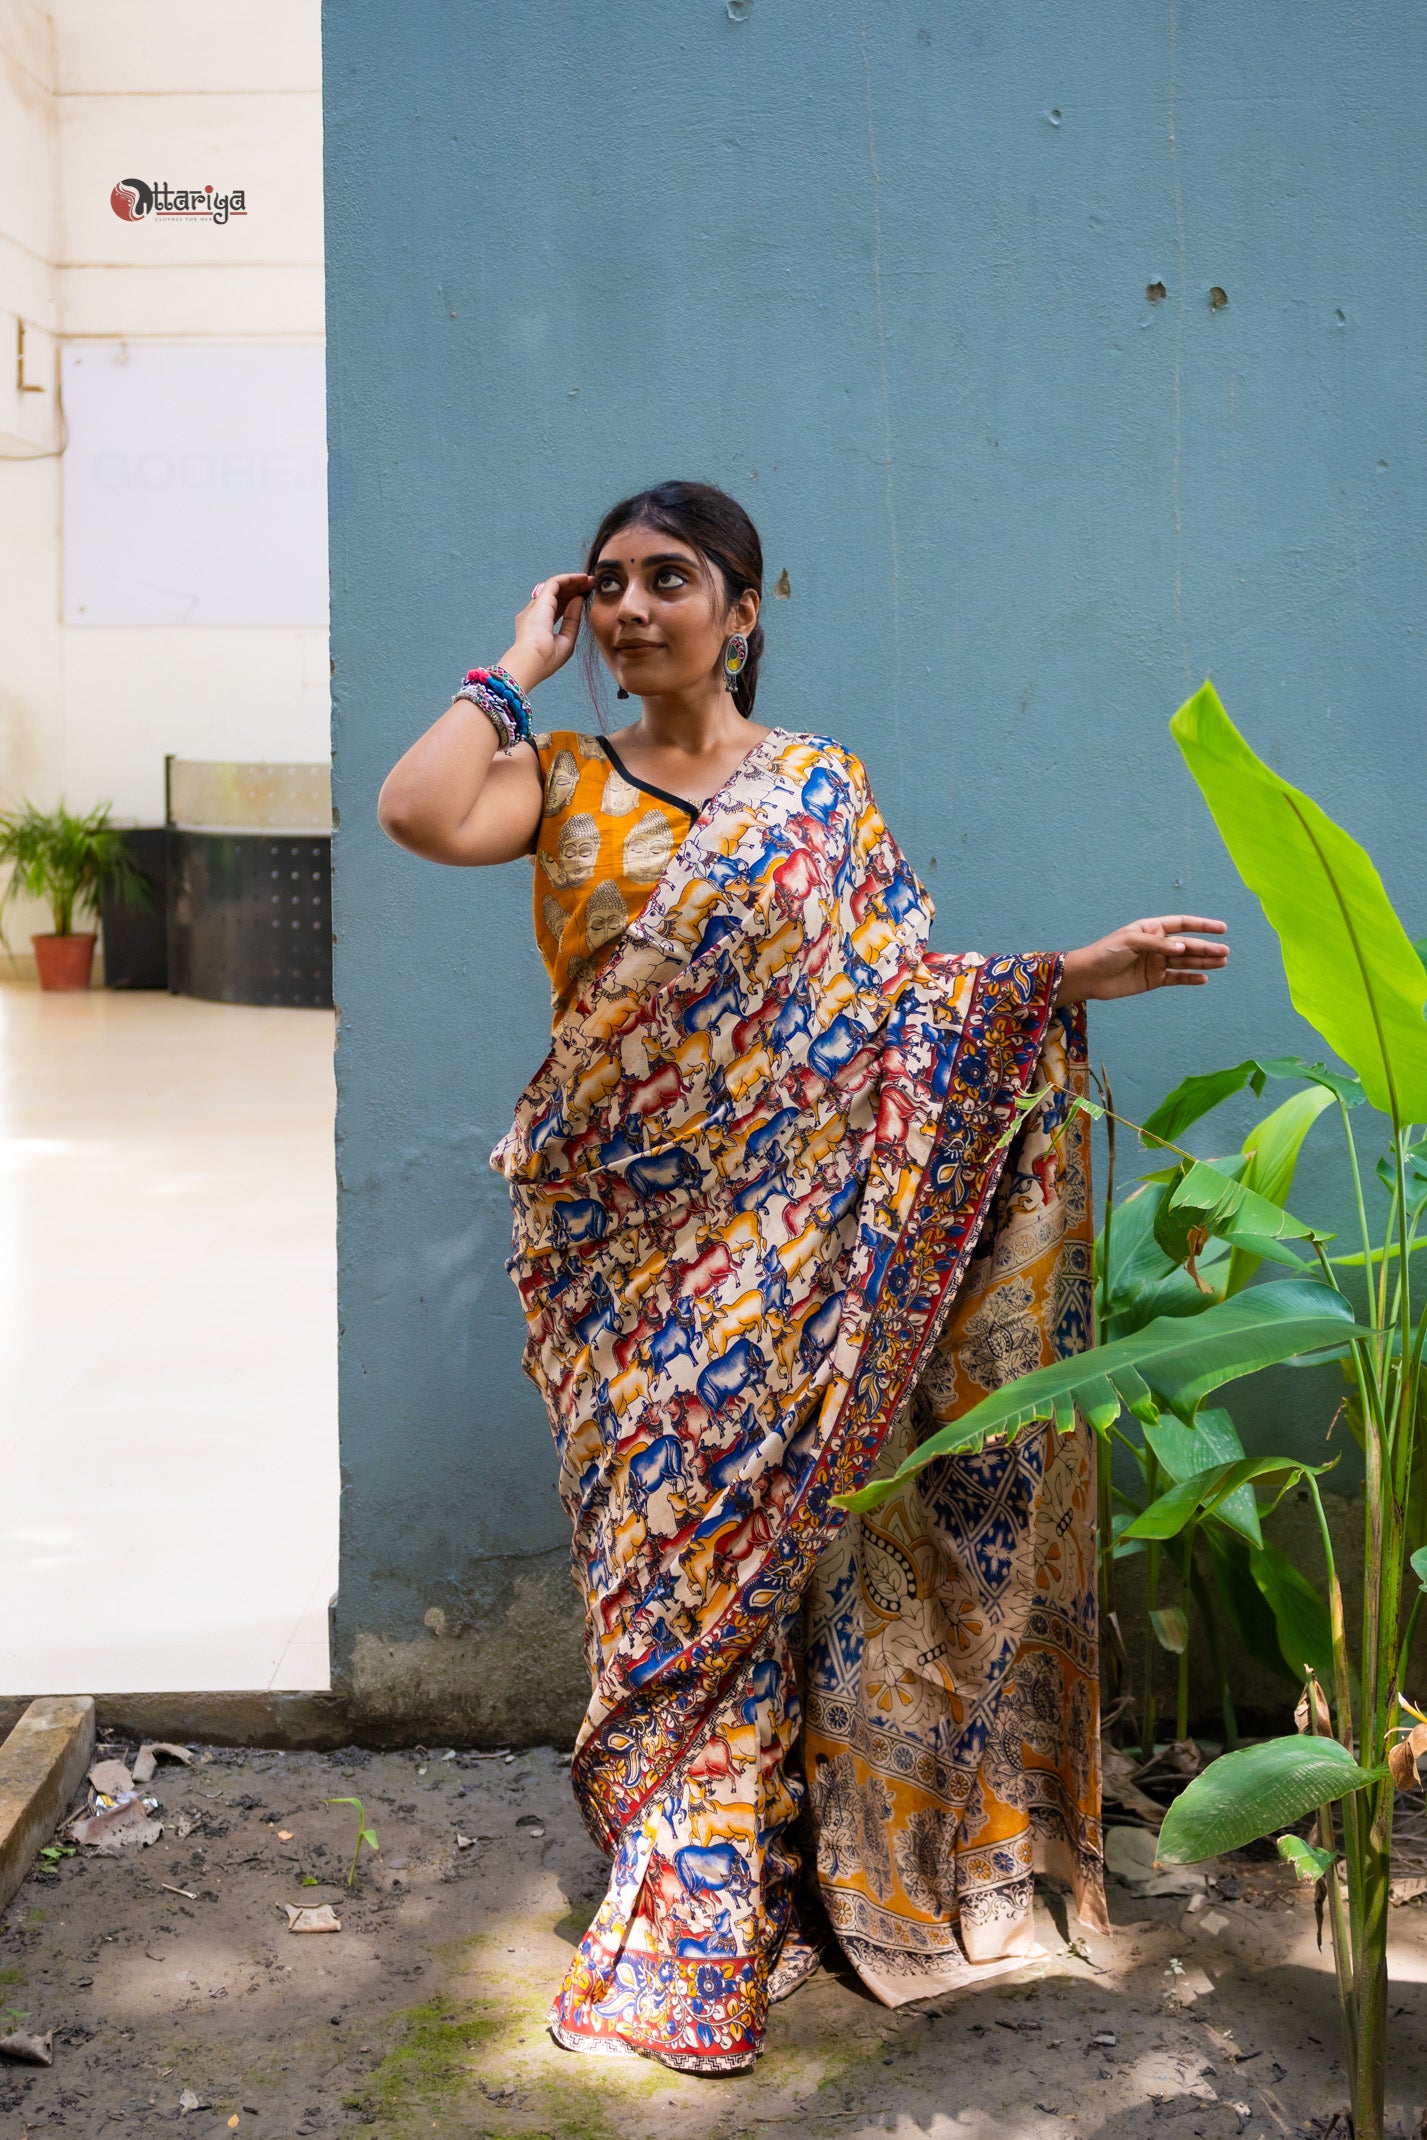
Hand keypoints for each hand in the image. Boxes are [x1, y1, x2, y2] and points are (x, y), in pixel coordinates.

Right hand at [498, 571, 592, 692]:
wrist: (532, 661)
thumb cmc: (546, 658)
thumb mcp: (566, 640)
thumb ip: (572, 619)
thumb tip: (578, 599)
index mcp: (537, 626)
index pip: (556, 609)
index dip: (571, 602)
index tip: (586, 598)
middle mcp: (534, 613)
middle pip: (556, 596)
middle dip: (574, 589)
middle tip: (591, 585)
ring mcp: (536, 606)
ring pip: (556, 587)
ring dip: (573, 582)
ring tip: (589, 580)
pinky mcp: (540, 599)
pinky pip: (555, 582)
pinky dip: (569, 578)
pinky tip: (582, 579)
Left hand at [1056, 915, 1228, 1003]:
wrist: (1089, 976)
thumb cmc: (1106, 952)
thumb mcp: (1130, 941)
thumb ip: (1157, 944)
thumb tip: (1182, 947)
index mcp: (1152, 928)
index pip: (1182, 924)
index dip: (1202, 925)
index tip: (1222, 928)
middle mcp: (1157, 944)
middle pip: (1187, 945)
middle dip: (1207, 948)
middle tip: (1225, 952)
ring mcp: (1156, 962)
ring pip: (1185, 961)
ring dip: (1204, 962)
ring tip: (1223, 962)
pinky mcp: (1153, 980)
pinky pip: (1176, 978)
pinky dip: (1190, 978)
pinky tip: (1204, 979)